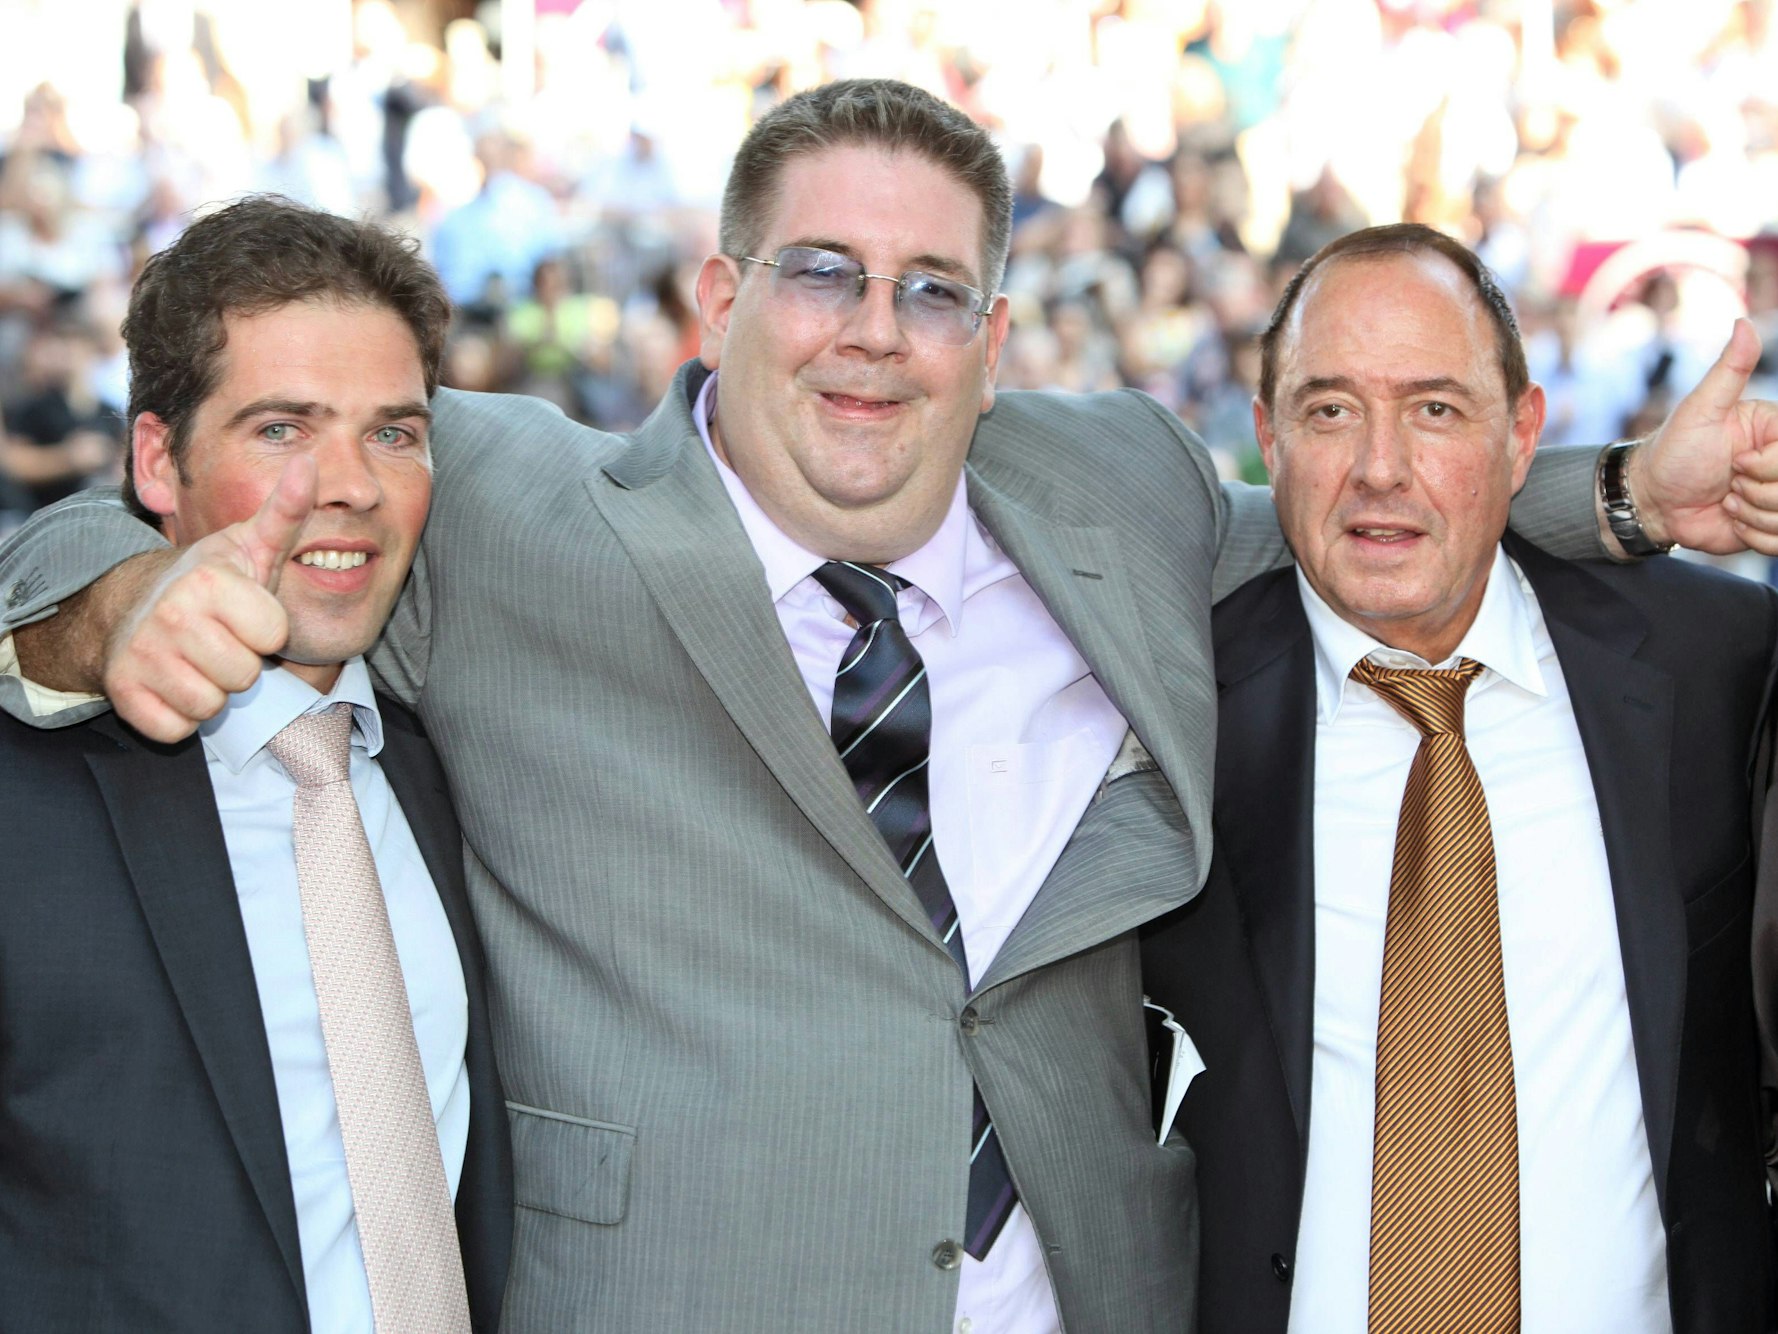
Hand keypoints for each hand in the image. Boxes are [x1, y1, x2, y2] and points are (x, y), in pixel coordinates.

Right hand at [103, 458, 313, 740]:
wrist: (134, 608)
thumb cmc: (212, 583)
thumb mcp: (251, 546)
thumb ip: (286, 512)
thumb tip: (310, 464)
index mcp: (208, 582)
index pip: (274, 634)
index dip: (267, 629)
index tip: (245, 613)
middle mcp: (170, 617)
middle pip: (245, 676)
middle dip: (239, 663)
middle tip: (219, 639)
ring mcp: (142, 656)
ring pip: (212, 705)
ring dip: (211, 690)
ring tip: (198, 659)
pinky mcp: (123, 694)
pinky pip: (176, 728)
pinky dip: (178, 715)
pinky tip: (172, 683)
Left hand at [1631, 318, 1777, 554]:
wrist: (1652, 498)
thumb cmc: (1673, 451)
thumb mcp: (1700, 409)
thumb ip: (1729, 370)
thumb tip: (1744, 323)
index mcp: (1777, 432)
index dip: (1765, 468)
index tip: (1735, 463)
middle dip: (1756, 493)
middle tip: (1728, 482)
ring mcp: (1777, 495)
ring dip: (1751, 515)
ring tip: (1726, 498)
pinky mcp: (1770, 527)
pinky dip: (1752, 536)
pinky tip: (1730, 518)